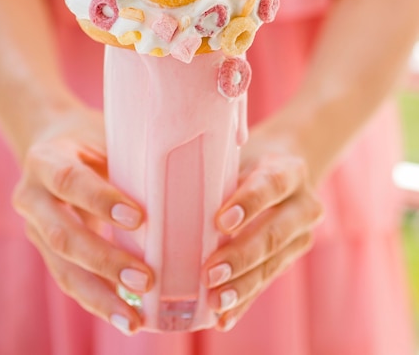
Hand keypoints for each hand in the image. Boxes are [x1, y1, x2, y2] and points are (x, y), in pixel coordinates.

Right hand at [12, 104, 152, 334]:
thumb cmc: (91, 136)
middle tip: (146, 279)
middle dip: (104, 261)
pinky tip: (125, 317)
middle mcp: (31, 196)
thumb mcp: (106, 134)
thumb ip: (133, 154)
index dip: (101, 201)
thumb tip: (193, 172)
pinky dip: (97, 299)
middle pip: (63, 235)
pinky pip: (68, 279)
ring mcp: (33, 227)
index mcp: (46, 159)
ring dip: (100, 296)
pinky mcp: (44, 249)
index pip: (70, 181)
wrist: (51, 140)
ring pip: (61, 268)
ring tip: (134, 320)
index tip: (139, 218)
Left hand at [202, 124, 323, 331]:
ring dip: (242, 285)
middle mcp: (304, 204)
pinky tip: (223, 317)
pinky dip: (243, 301)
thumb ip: (217, 172)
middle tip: (210, 272)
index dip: (249, 203)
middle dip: (242, 256)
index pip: (272, 184)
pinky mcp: (290, 259)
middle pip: (275, 232)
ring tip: (214, 300)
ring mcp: (302, 235)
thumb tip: (169, 194)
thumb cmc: (247, 160)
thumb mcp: (238, 155)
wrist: (284, 170)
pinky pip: (266, 282)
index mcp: (289, 170)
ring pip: (273, 263)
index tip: (221, 221)